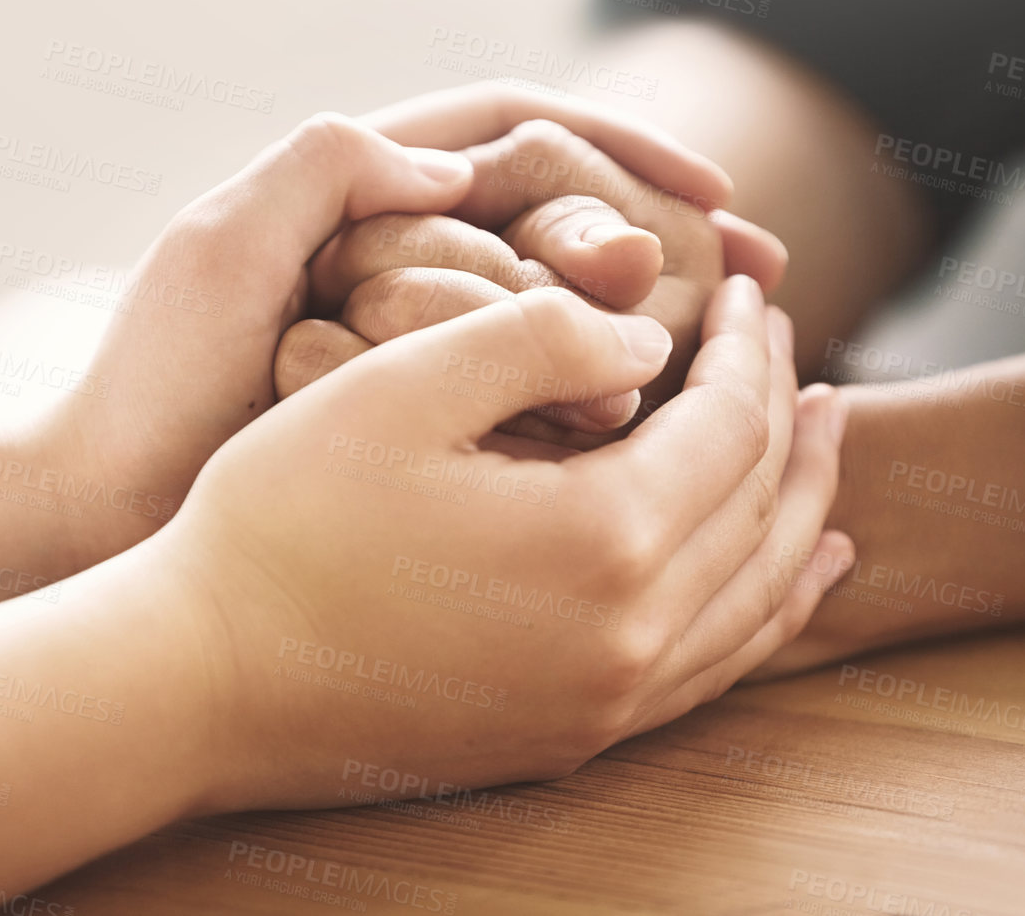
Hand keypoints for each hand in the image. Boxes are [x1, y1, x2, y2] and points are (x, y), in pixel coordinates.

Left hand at [36, 87, 740, 564]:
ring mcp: (416, 339)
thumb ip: (330, 165)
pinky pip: (528, 389)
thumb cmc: (153, 376)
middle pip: (558, 217)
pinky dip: (599, 391)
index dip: (619, 146)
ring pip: (557, 308)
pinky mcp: (419, 414)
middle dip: (664, 233)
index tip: (712, 187)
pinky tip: (666, 418)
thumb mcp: (225, 244)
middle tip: (758, 276)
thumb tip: (463, 165)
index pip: (515, 131)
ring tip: (737, 347)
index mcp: (363, 190)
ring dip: (647, 316)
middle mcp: (405, 256)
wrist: (105, 508)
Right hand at [166, 275, 852, 813]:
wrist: (198, 676)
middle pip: (760, 506)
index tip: (746, 285)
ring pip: (756, 595)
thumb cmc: (283, 517)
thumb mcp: (402, 384)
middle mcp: (628, 641)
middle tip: (792, 344)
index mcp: (602, 541)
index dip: (749, 344)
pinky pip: (713, 669)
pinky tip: (784, 577)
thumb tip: (647, 340)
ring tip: (826, 443)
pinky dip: (766, 606)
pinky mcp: (566, 737)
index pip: (728, 424)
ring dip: (799, 506)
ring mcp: (602, 705)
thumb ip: (540, 337)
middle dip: (786, 413)